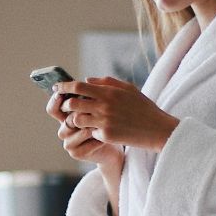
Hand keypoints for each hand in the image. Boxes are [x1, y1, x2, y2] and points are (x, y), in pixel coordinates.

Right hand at [46, 85, 123, 173]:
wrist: (114, 144)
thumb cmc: (107, 122)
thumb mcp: (99, 106)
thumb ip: (92, 94)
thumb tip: (87, 79)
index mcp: (66, 116)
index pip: (53, 108)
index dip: (55, 100)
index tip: (62, 92)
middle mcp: (65, 129)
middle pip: (64, 120)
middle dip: (79, 114)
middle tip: (92, 109)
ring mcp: (69, 143)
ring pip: (76, 131)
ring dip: (89, 126)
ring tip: (102, 123)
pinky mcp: (77, 153)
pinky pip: (85, 144)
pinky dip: (97, 139)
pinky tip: (106, 137)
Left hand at [52, 77, 178, 152]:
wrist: (158, 129)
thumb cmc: (144, 108)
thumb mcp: (129, 89)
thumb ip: (106, 83)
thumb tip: (87, 80)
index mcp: (109, 92)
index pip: (79, 86)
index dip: (64, 87)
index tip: (56, 88)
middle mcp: (105, 105)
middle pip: (73, 103)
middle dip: (65, 105)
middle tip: (65, 106)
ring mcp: (104, 121)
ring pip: (77, 119)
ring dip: (74, 119)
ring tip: (79, 120)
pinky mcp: (106, 135)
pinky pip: (89, 132)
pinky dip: (89, 131)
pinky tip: (95, 131)